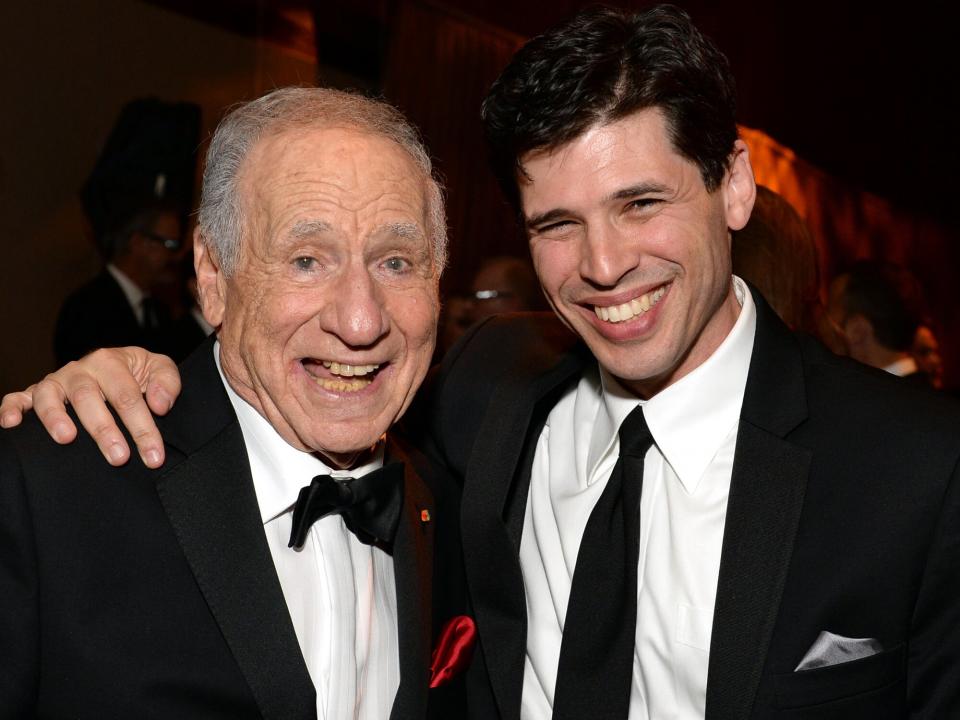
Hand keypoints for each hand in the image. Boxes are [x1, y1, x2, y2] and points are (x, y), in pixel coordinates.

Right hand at [0, 347, 181, 467]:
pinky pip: (17, 397)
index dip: (142, 428)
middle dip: (104, 430)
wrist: (114, 367)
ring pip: (49, 396)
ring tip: (66, 439)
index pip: (128, 397)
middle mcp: (80, 370)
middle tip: (119, 458)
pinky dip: (11, 408)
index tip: (154, 456)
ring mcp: (56, 382)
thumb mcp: (159, 369)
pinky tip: (11, 425)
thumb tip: (159, 405)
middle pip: (89, 398)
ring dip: (55, 417)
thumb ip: (166, 382)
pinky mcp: (35, 393)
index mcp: (111, 361)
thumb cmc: (137, 374)